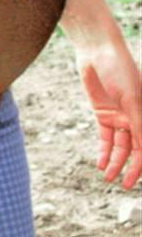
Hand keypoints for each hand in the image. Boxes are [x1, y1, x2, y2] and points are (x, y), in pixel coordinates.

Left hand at [77, 38, 140, 189]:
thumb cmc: (119, 70)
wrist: (98, 51)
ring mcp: (118, 116)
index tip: (134, 179)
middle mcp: (134, 118)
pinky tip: (101, 163)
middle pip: (134, 149)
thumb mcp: (130, 98)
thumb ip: (138, 123)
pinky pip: (105, 137)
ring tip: (108, 177)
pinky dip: (104, 151)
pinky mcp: (102, 113)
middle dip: (130, 168)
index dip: (141, 165)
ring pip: (119, 146)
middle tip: (124, 185)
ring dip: (115, 162)